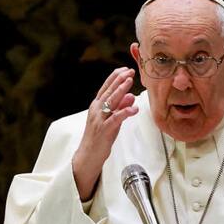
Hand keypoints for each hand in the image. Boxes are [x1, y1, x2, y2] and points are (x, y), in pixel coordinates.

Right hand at [72, 67, 138, 198]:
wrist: (89, 155)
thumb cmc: (100, 136)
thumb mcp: (112, 119)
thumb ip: (120, 107)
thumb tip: (131, 95)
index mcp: (97, 106)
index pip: (106, 88)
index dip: (115, 78)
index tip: (124, 69)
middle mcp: (96, 110)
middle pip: (108, 92)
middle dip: (119, 80)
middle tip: (129, 71)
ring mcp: (99, 120)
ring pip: (110, 102)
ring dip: (120, 91)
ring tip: (129, 81)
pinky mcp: (104, 130)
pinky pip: (115, 119)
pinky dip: (124, 112)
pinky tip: (134, 108)